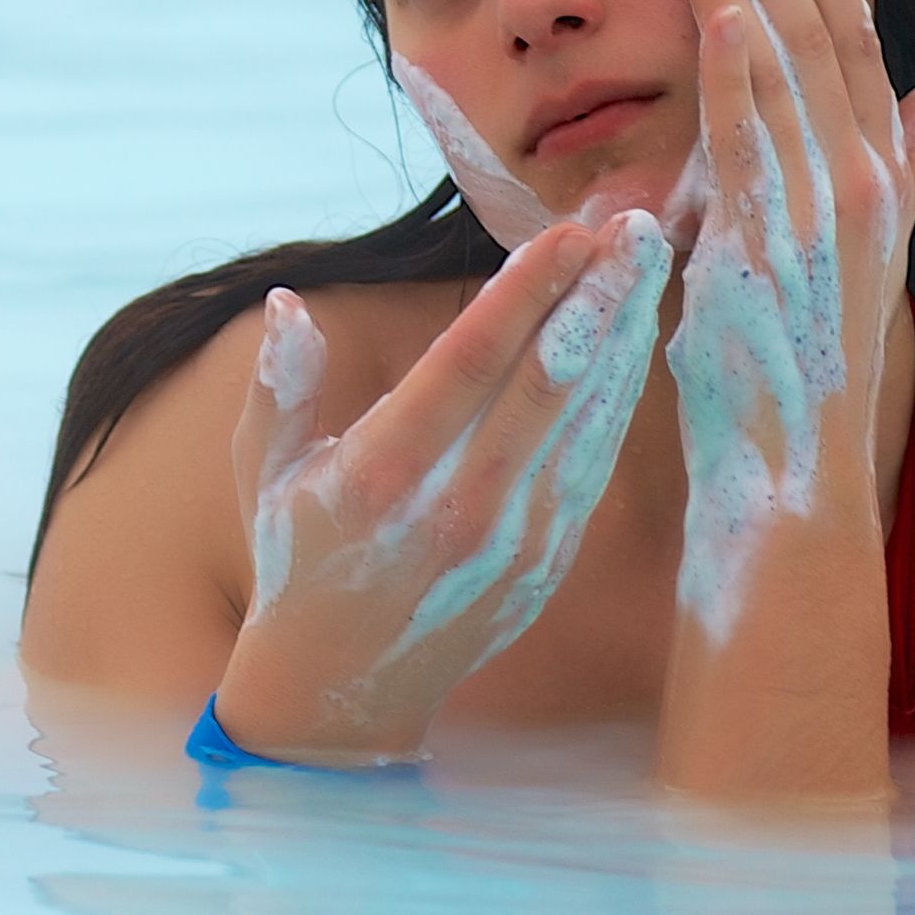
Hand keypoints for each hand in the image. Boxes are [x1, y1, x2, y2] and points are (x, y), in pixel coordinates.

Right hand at [214, 208, 672, 762]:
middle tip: (637, 224)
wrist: (341, 691)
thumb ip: (279, 388)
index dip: (525, 291)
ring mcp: (510, 543)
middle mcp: (453, 510)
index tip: (568, 230)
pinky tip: (638, 338)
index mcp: (378, 477)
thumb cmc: (298, 559)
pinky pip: (594, 464)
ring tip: (650, 260)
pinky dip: (621, 396)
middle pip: (546, 384)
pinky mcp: (546, 564)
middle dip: (599, 296)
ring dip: (625, 335)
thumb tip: (286, 304)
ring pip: (585, 420)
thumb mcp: (264, 474)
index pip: (467, 364)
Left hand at [667, 0, 914, 639]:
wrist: (792, 479)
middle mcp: (863, 191)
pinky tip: (721, 8)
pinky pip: (751, 140)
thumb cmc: (799, 375)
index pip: (851, 54)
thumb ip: (896, 171)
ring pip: (786, 75)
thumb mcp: (857, 258)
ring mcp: (824, 217)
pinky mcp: (772, 246)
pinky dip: (739, 69)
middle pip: (823, 45)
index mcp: (877, 186)